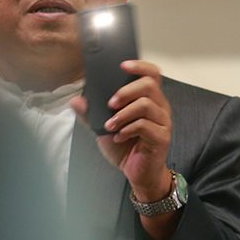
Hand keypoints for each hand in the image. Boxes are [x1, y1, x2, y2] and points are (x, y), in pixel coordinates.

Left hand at [70, 59, 173, 201]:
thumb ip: (92, 115)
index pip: (152, 75)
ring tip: (109, 125)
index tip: (122, 66)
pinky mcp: (162, 137)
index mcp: (150, 100)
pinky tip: (117, 137)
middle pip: (150, 85)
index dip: (140, 66)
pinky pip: (145, 126)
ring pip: (146, 105)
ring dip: (123, 114)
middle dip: (126, 91)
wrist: (138, 173)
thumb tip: (76, 100)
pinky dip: (127, 129)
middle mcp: (160, 108)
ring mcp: (163, 122)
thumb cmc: (125, 148)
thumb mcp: (104, 128)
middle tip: (110, 104)